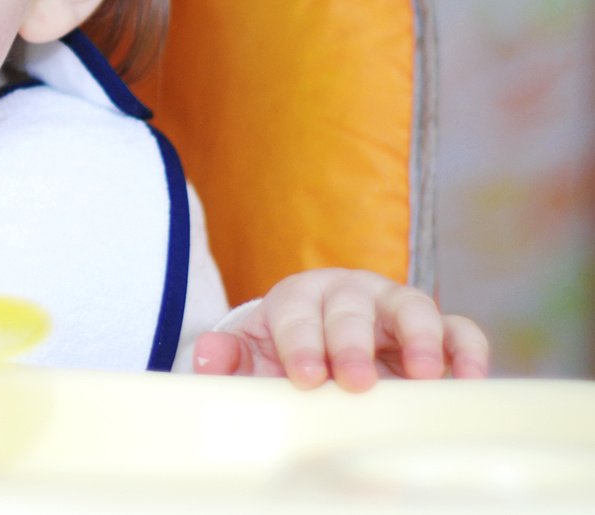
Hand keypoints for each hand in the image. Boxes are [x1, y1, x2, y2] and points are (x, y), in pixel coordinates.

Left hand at [192, 268, 488, 390]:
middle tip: (354, 382)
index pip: (295, 312)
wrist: (321, 359)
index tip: (302, 377)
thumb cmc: (283, 362)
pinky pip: (459, 329)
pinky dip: (466, 349)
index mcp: (297, 298)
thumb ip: (225, 360)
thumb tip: (208, 353)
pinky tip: (468, 379)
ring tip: (422, 375)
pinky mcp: (434, 330)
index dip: (299, 344)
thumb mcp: (249, 362)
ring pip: (412, 306)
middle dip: (351, 344)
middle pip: (350, 308)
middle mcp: (347, 294)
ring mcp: (393, 307)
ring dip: (419, 339)